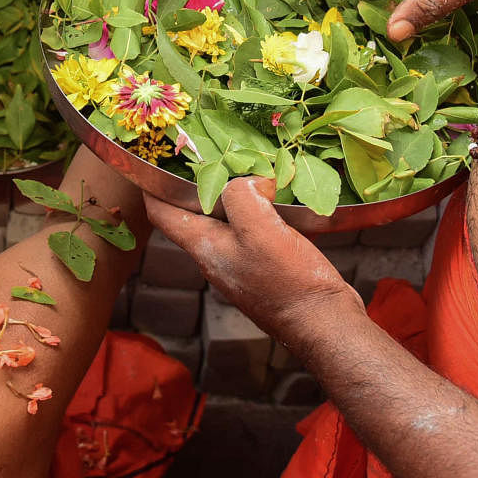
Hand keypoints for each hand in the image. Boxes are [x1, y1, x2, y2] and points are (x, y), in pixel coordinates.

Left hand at [142, 177, 361, 345]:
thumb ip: (241, 197)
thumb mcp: (260, 230)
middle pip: (192, 212)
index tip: (155, 159)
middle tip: (212, 153)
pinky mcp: (263, 264)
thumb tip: (248, 182)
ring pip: (225, 219)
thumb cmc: (289, 282)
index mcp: (203, 245)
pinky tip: (276, 197)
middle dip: (198, 182)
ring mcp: (239, 261)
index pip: (161, 212)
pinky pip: (251, 228)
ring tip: (247, 167)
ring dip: (232, 194)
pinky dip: (257, 209)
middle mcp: (214, 254)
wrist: (324, 324)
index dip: (152, 185)